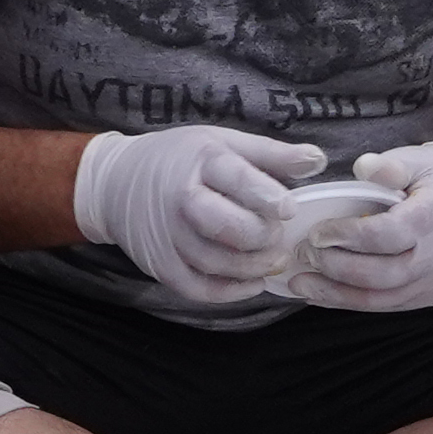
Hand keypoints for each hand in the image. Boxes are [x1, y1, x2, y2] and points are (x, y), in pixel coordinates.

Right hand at [74, 125, 329, 309]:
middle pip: (227, 227)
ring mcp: (167, 237)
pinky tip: (253, 282)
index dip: (268, 197)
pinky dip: (232, 291)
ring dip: (254, 267)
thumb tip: (317, 160)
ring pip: (217, 263)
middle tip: (279, 235)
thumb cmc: (179, 159)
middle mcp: (180, 199)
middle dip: (263, 236)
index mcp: (200, 160)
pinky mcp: (160, 265)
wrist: (115, 183)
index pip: (237, 179)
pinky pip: (200, 288)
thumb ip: (270, 154)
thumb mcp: (222, 142)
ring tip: (273, 259)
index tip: (289, 209)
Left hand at [294, 135, 432, 313]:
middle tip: (304, 255)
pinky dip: (354, 302)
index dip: (347, 236)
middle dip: (337, 267)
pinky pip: (390, 305)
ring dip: (338, 295)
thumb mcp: (418, 158)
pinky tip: (325, 294)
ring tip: (302, 285)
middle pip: (383, 274)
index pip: (387, 234)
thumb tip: (363, 166)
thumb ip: (389, 165)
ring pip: (384, 298)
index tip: (316, 233)